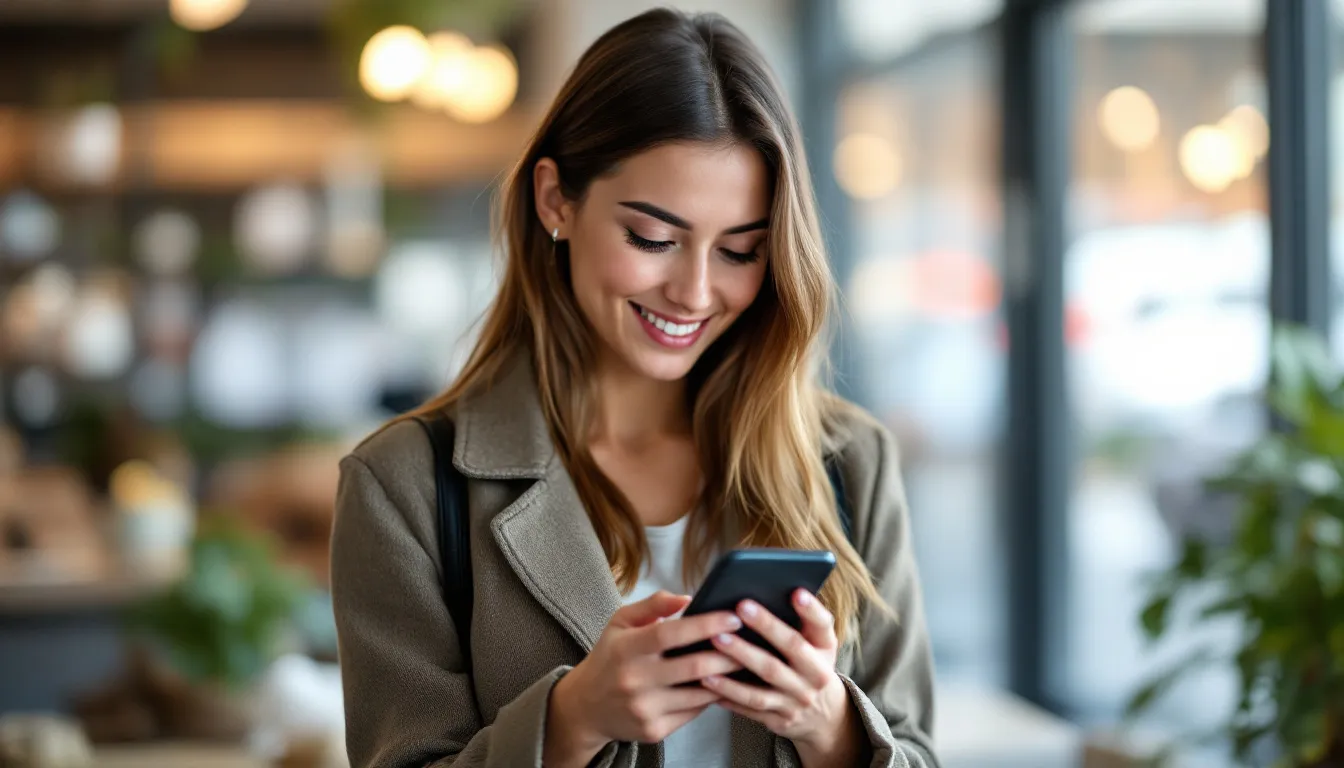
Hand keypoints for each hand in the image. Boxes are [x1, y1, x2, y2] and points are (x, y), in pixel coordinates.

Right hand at [545, 590, 743, 764]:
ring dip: (726, 678)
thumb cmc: (609, 658)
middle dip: (728, 654)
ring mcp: (645, 709)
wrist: (585, 707)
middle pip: (693, 667)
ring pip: (699, 694)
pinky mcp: (654, 731)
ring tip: (744, 662)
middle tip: (751, 641)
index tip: (732, 617)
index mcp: (626, 648)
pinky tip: (723, 685)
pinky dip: (710, 697)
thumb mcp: (620, 623)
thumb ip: (652, 605)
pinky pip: (693, 712)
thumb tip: (687, 598)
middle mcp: (634, 680)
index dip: (705, 625)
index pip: (670, 634)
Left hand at [702, 590, 861, 760]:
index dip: (811, 610)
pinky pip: (751, 706)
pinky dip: (729, 693)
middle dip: (766, 626)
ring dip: (740, 659)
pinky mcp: (781, 720)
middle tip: (739, 606)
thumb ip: (800, 622)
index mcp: (825, 649)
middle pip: (792, 648)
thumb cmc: (810, 666)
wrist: (824, 717)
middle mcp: (817, 675)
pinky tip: (707, 679)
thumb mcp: (817, 645)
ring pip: (767, 679)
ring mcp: (799, 700)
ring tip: (715, 641)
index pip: (823, 625)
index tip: (795, 592)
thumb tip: (768, 588)